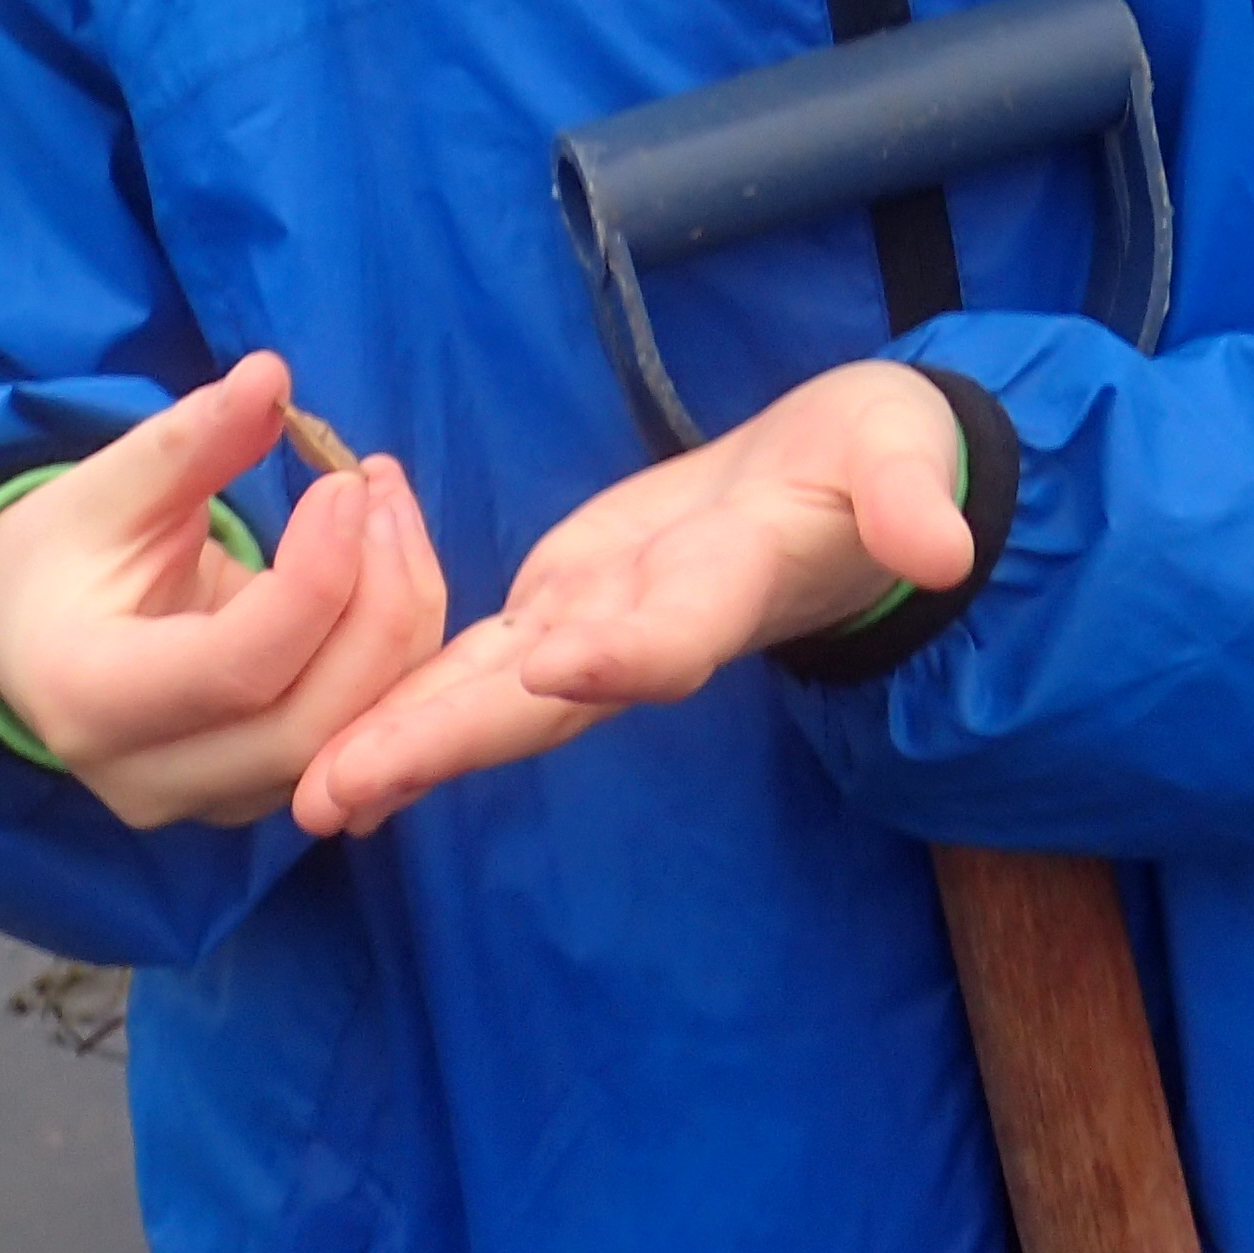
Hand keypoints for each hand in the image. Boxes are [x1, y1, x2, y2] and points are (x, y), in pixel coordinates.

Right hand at [0, 352, 449, 829]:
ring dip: (400, 622)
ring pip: (352, 744)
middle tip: (378, 489)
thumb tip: (269, 376)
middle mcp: (151, 777)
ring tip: (387, 509)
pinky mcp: (256, 792)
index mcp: (93, 698)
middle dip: (380, 603)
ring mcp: (208, 801)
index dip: (317, 578)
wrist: (26, 637)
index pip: (239, 669)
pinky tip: (385, 564)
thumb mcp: (103, 486)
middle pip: (311, 724)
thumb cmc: (59, 553)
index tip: (346, 484)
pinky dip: (392, 656)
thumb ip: (189, 440)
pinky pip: (355, 742)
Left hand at [294, 359, 967, 837]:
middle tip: (342, 791)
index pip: (679, 629)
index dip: (627, 650)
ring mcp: (602, 625)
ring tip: (313, 795)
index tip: (556, 662)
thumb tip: (940, 541)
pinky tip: (332, 743)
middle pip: (549, 697)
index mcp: (735, 583)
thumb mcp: (904, 456)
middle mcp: (654, 628)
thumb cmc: (877, 463)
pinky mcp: (565, 604)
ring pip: (495, 694)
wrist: (840, 487)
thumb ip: (908, 496)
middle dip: (448, 738)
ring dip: (404, 742)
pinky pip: (477, 661)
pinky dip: (407, 698)